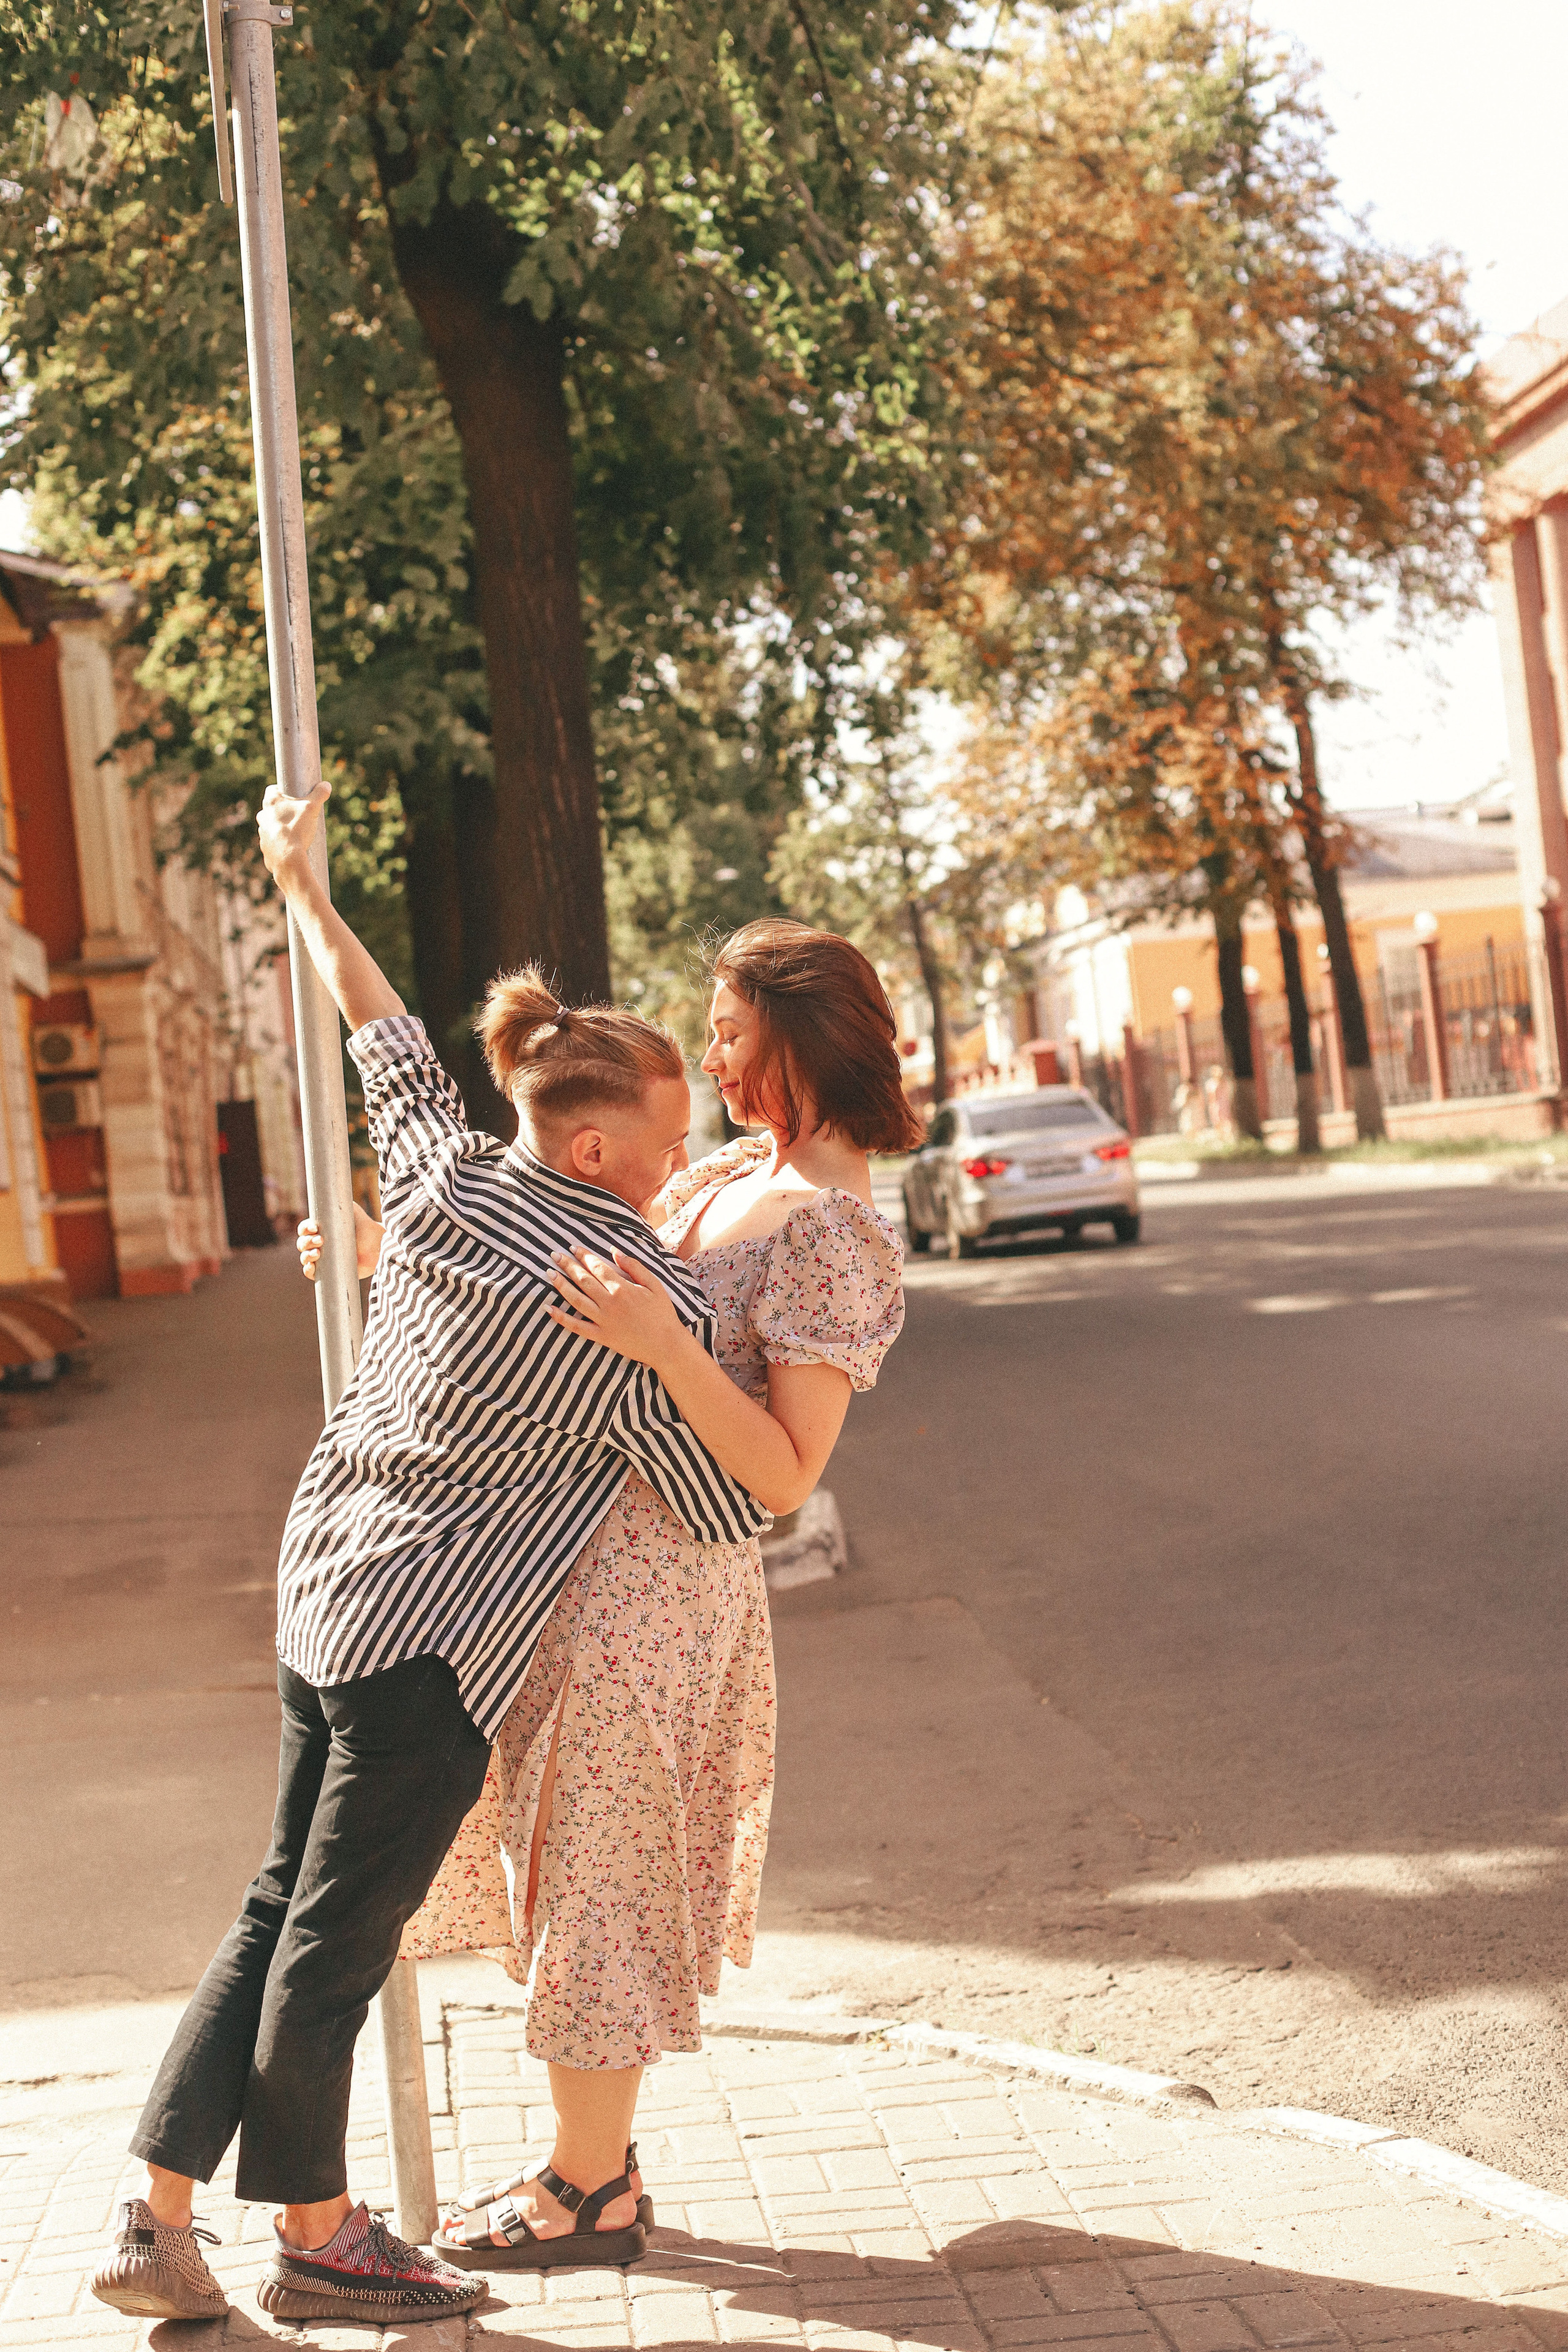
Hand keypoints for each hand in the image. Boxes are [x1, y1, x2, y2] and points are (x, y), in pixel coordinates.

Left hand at [258, 779, 329, 897]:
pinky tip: (293, 848)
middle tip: (300, 816)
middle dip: (286, 811)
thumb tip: (326, 785)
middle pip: (274, 809)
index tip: (294, 796)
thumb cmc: (297, 829)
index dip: (283, 791)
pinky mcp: (265, 848)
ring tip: (298, 834)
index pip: (272, 789)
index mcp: (270, 802)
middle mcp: (262, 816)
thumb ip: (319, 794)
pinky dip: (281, 844)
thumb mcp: (312, 808)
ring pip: (272, 826)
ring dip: (282, 828)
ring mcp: (262, 833)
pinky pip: (273, 843)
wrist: (288, 859)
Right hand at [297, 1202, 383, 1281]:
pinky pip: (311, 1273)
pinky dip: (308, 1270)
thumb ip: (339, 1201)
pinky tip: (312, 1266)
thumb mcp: (351, 1209)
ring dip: (306, 1255)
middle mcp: (319, 1244)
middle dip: (307, 1242)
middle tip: (321, 1240)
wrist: (377, 1246)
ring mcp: (322, 1259)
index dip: (305, 1229)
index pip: (304, 1229)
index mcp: (320, 1230)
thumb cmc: (364, 1226)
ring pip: (304, 1258)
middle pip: (302, 1244)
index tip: (315, 1228)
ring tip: (318, 1253)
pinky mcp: (328, 1272)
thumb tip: (326, 1192)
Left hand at [544, 1245, 684, 1367]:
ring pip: (576, 1300)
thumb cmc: (663, 1313)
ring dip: (561, 1286)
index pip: (597, 1268)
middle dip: (567, 1266)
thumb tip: (614, 1251)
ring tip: (549, 1273)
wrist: (666, 1345)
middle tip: (554, 1255)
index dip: (584, 1256)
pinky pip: (577, 1327)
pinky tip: (549, 1308)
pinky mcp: (601, 1336)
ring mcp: (603, 1321)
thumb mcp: (654, 1285)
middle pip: (583, 1280)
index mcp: (622, 1288)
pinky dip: (561, 1318)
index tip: (573, 1248)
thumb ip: (634, 1266)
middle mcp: (609, 1303)